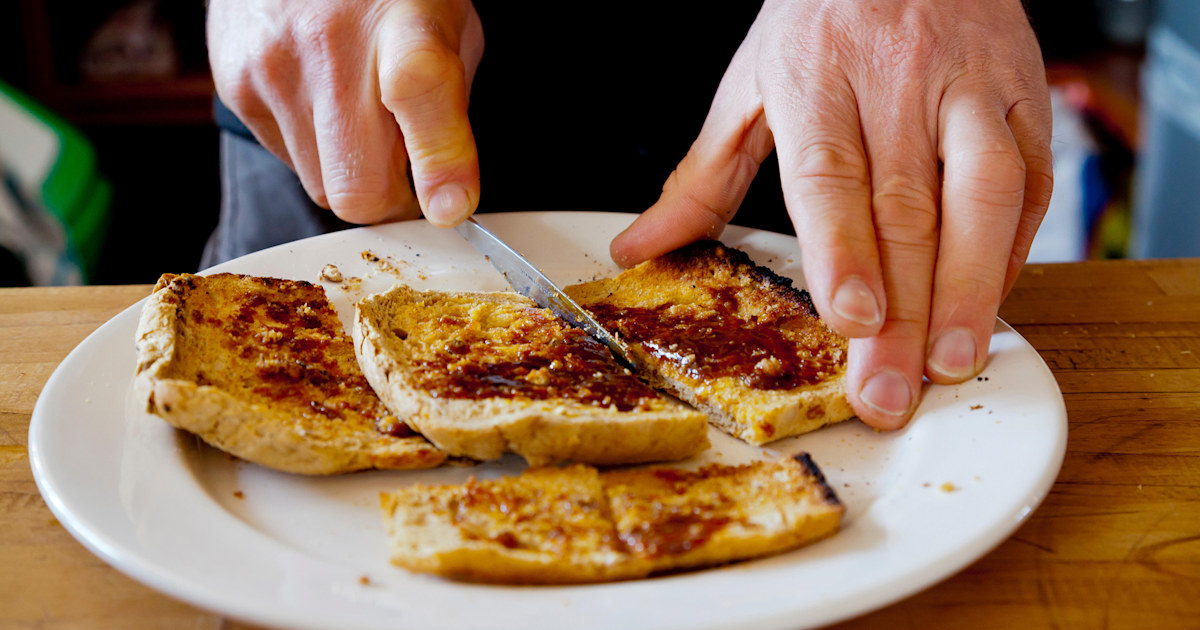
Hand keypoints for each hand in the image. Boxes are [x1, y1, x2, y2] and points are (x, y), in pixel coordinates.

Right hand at [207, 0, 482, 225]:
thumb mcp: (447, 28)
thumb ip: (451, 110)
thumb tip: (445, 192)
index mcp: (404, 23)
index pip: (420, 93)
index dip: (440, 165)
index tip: (450, 206)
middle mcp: (329, 44)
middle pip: (358, 187)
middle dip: (391, 201)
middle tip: (409, 178)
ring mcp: (273, 66)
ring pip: (321, 187)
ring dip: (351, 174)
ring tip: (361, 119)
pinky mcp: (235, 84)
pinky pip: (288, 161)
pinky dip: (314, 150)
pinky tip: (322, 102)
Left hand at [609, 0, 1052, 429]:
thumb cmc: (821, 19)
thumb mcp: (750, 85)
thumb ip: (702, 176)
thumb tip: (640, 247)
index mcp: (819, 81)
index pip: (832, 176)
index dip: (843, 253)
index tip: (851, 320)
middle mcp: (900, 84)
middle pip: (904, 210)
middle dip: (901, 312)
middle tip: (887, 391)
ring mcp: (970, 91)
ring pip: (984, 197)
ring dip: (969, 290)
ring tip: (949, 364)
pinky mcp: (1024, 99)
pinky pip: (1031, 182)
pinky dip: (1010, 253)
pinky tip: (984, 307)